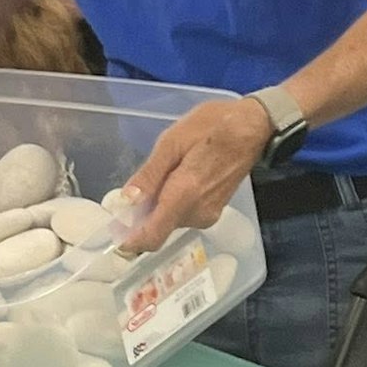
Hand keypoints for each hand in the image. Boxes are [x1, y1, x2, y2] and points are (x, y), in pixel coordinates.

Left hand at [120, 97, 272, 252]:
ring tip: (156, 178)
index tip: (113, 232)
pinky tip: (172, 180)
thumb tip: (126, 201)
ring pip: (170, 221)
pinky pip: (183, 214)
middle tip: (129, 193)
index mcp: (184, 196)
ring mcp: (209, 215)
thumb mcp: (173, 142)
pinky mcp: (215, 211)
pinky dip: (171, 204)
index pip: (153, 236)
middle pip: (158, 229)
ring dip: (156, 208)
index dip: (130, 240)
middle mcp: (197, 214)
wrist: (254, 127)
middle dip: (140, 217)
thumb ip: (150, 175)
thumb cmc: (212, 126)